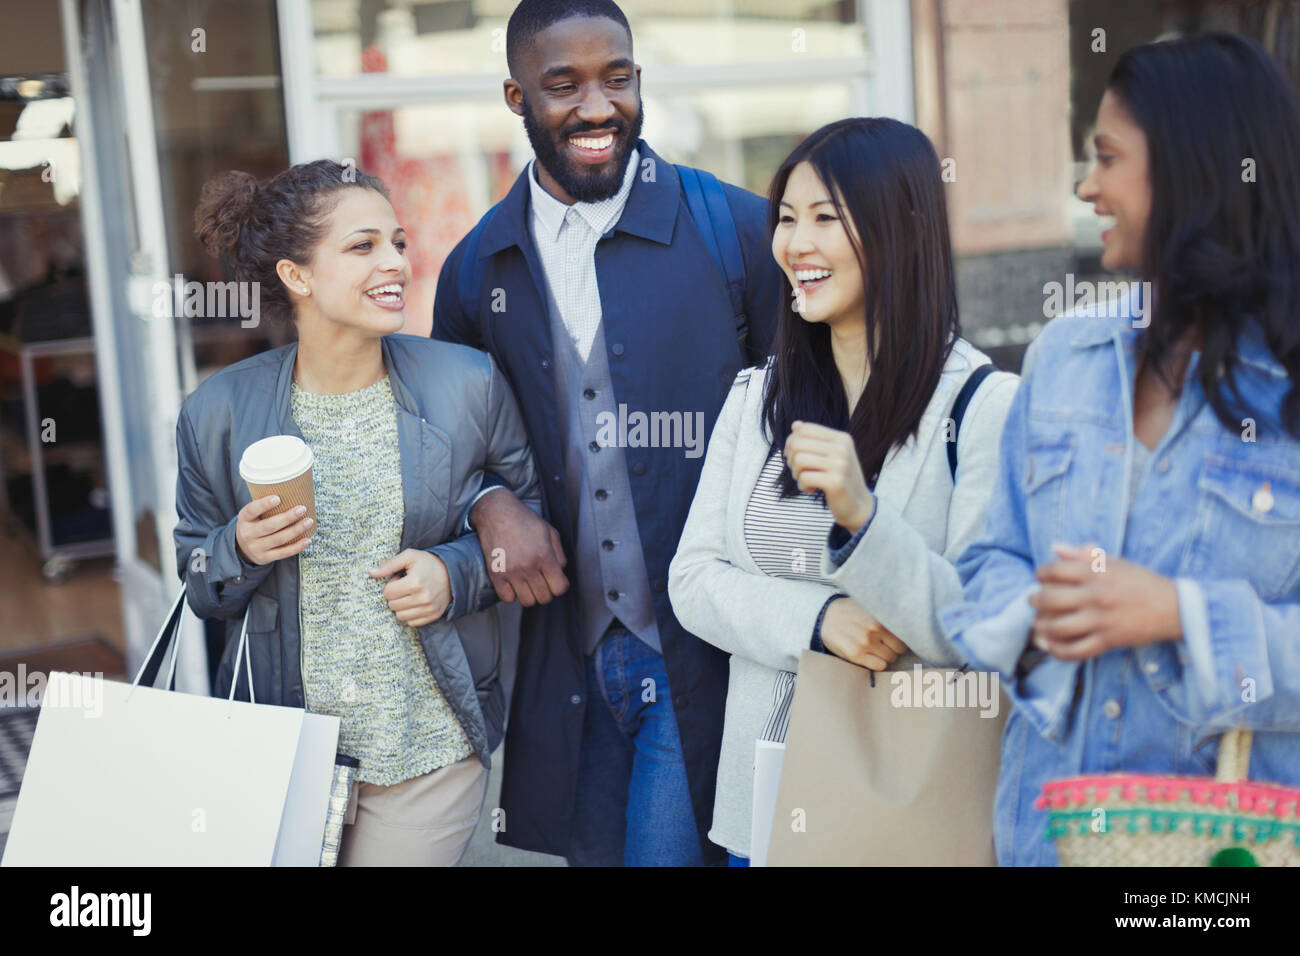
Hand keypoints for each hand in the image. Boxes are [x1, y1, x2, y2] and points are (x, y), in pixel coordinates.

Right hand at [235, 495, 313, 565]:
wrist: (242, 548)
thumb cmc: (254, 524)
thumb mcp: (252, 514)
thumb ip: (265, 505)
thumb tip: (292, 489)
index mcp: (244, 519)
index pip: (251, 510)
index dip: (264, 504)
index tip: (278, 497)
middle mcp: (247, 534)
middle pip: (269, 526)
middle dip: (287, 518)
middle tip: (302, 508)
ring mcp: (255, 547)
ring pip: (278, 539)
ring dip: (296, 530)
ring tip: (308, 521)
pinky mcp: (264, 558)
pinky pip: (283, 553)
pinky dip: (296, 547)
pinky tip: (307, 540)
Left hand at [369, 549, 451, 626]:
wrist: (453, 573)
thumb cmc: (428, 563)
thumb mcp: (409, 556)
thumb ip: (389, 564)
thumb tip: (371, 573)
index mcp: (415, 582)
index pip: (387, 593)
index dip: (391, 584)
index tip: (400, 579)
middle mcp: (422, 598)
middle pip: (392, 605)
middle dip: (395, 596)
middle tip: (405, 586)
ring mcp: (429, 608)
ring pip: (400, 616)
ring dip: (401, 606)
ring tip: (410, 595)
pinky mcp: (433, 615)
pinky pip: (412, 623)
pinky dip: (410, 614)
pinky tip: (416, 603)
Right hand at [470, 488, 568, 605]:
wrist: (496, 513)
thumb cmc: (524, 521)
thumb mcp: (549, 532)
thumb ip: (559, 555)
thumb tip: (560, 573)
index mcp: (544, 555)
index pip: (559, 588)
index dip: (559, 586)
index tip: (555, 580)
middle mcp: (528, 566)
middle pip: (544, 598)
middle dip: (546, 591)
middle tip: (541, 581)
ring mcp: (511, 572)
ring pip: (527, 601)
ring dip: (529, 594)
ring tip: (527, 583)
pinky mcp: (495, 574)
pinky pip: (507, 599)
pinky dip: (512, 594)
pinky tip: (513, 583)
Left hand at [784, 422, 874, 532]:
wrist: (859, 505)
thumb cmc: (841, 478)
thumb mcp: (831, 455)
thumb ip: (814, 440)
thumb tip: (795, 425)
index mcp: (841, 438)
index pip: (805, 428)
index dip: (792, 441)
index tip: (794, 456)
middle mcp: (842, 448)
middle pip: (797, 443)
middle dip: (791, 459)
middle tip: (800, 471)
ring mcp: (840, 464)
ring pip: (798, 460)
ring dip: (796, 473)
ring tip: (806, 479)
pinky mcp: (835, 482)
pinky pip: (804, 478)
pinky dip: (802, 486)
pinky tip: (812, 489)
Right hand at [819, 596, 907, 670]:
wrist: (823, 617)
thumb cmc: (848, 611)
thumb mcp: (868, 605)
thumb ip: (885, 613)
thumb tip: (906, 621)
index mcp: (880, 616)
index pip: (905, 634)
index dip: (902, 638)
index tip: (897, 639)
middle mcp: (874, 629)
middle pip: (900, 649)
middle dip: (895, 648)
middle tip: (886, 645)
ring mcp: (865, 643)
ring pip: (890, 658)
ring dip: (886, 656)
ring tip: (877, 650)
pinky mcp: (856, 655)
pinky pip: (879, 666)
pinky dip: (878, 664)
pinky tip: (871, 657)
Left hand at [1028, 543, 1181, 660]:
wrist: (1175, 608)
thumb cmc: (1141, 582)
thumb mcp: (1115, 562)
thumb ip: (1083, 554)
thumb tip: (1054, 547)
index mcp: (1096, 573)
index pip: (1054, 570)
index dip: (1041, 574)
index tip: (1040, 578)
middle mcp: (1096, 596)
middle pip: (1049, 599)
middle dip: (1035, 602)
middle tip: (1034, 602)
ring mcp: (1101, 620)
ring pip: (1058, 627)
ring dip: (1041, 627)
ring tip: (1039, 624)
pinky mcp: (1108, 641)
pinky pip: (1075, 651)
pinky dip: (1058, 651)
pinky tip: (1052, 646)